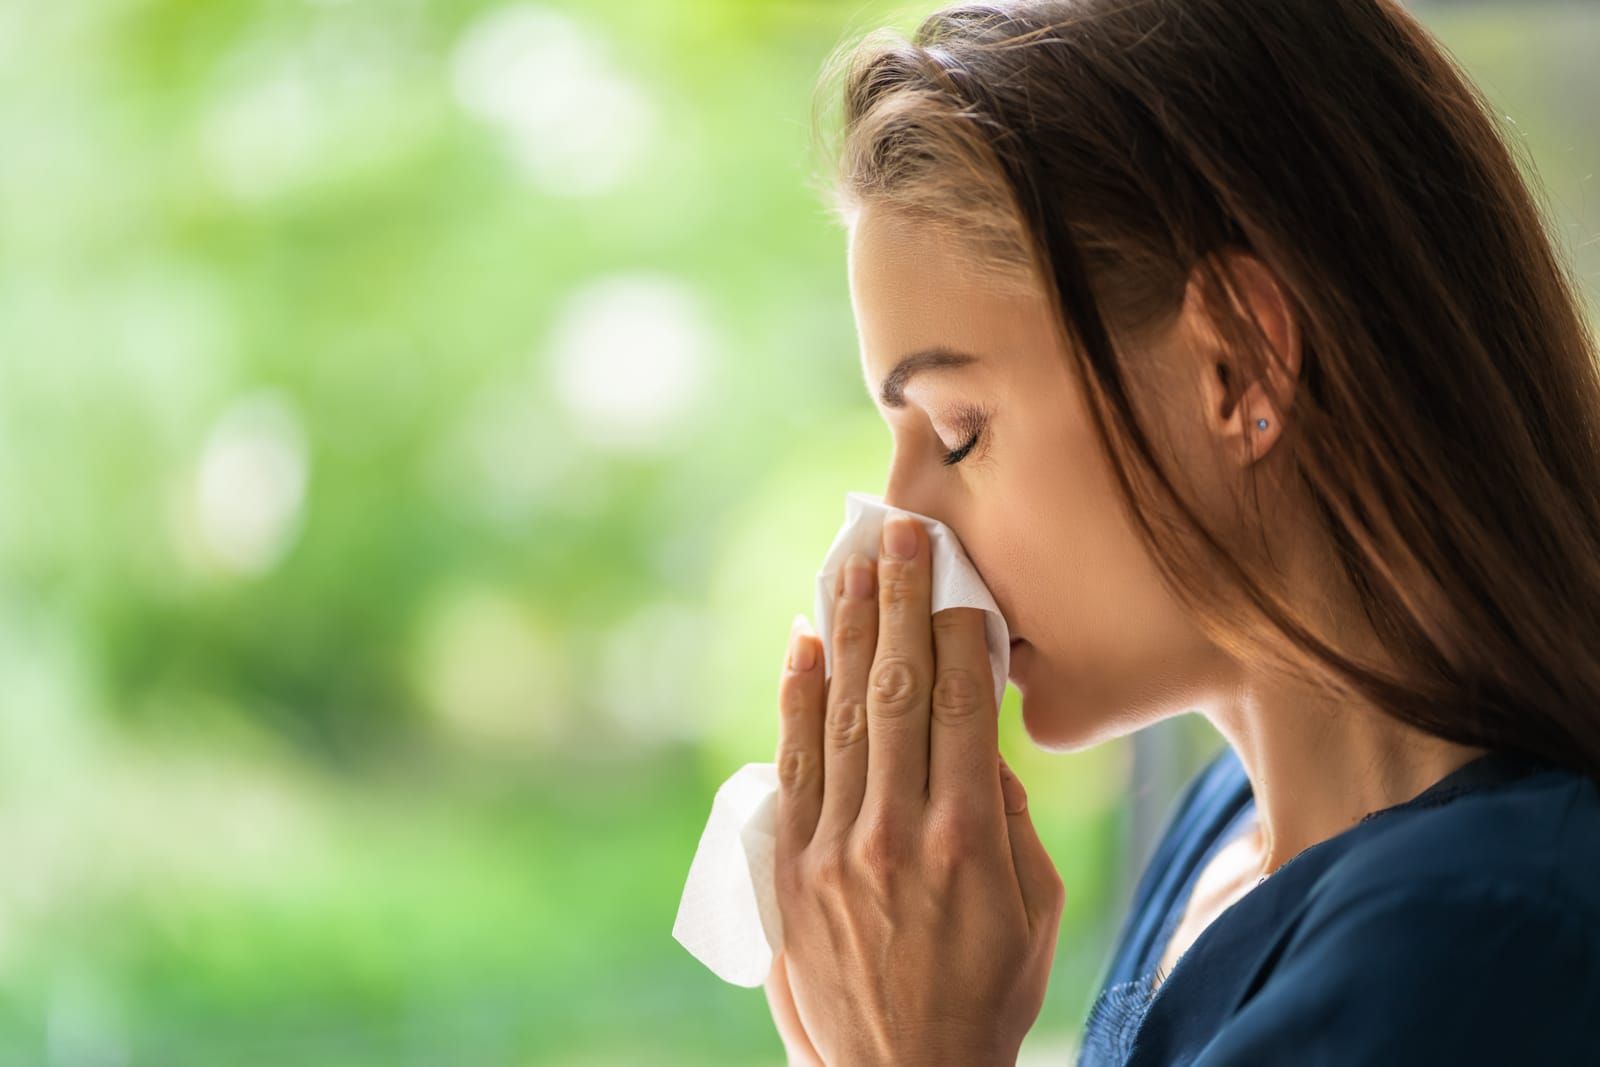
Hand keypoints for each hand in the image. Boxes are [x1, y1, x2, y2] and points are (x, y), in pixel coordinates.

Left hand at [771, 515, 1064, 1065]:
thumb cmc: (986, 994)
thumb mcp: (1036, 912)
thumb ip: (1010, 820)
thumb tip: (980, 742)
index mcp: (969, 842)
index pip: (959, 704)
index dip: (955, 626)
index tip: (953, 570)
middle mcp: (895, 834)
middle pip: (895, 689)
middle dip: (897, 600)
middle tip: (896, 530)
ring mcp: (831, 851)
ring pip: (840, 714)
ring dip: (845, 628)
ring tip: (850, 562)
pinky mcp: (786, 871)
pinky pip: (792, 765)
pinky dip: (795, 699)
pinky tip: (802, 643)